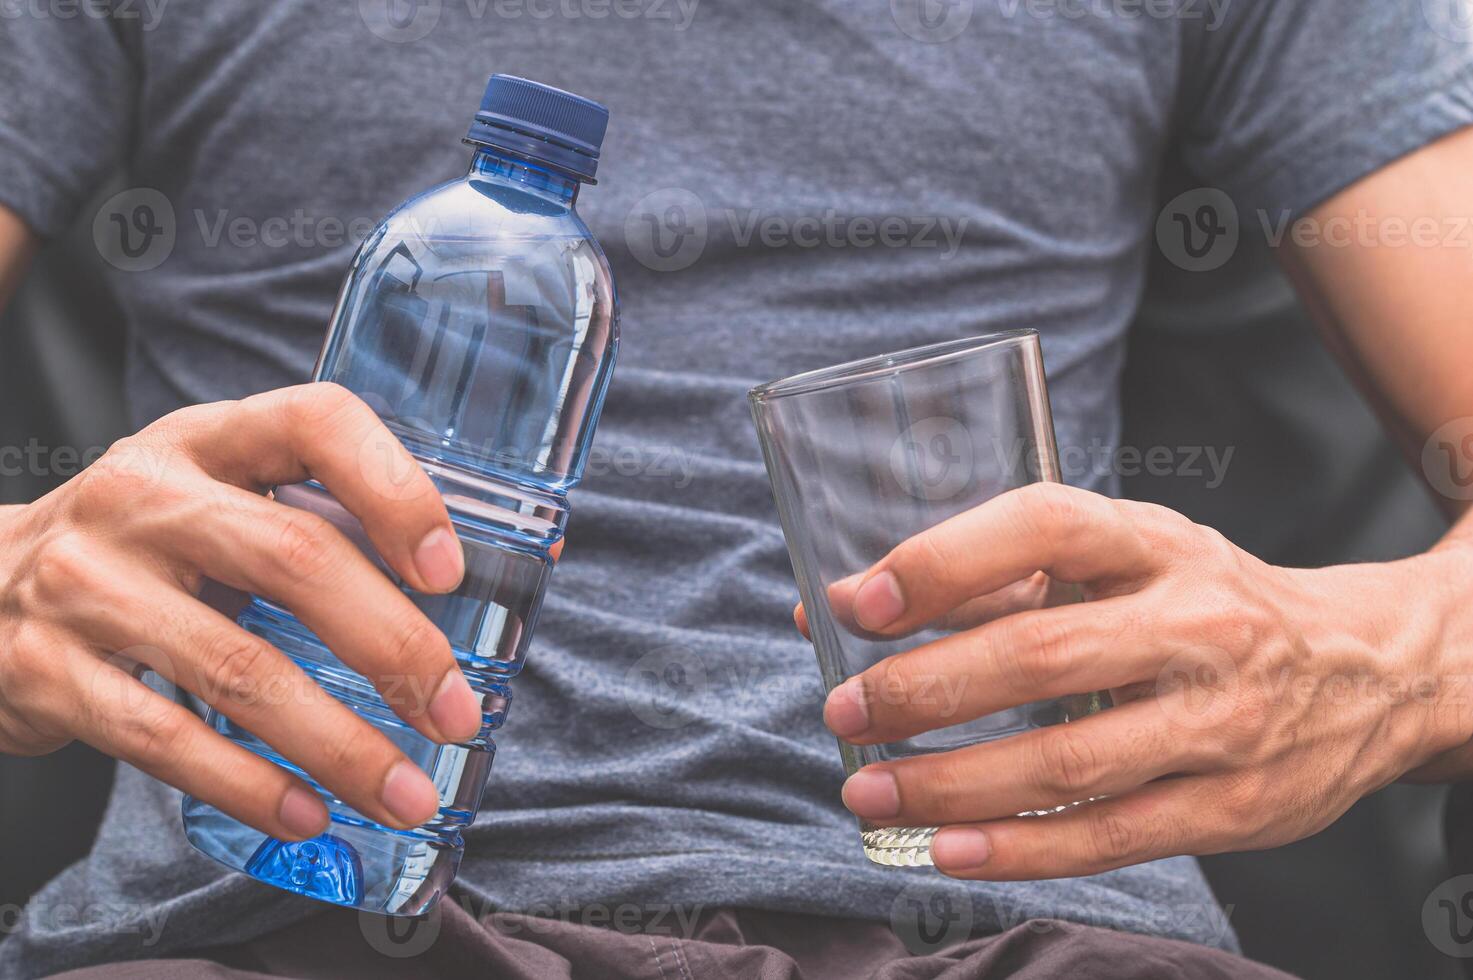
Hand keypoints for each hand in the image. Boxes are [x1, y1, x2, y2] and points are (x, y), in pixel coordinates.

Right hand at [0, 383, 483, 840]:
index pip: (316, 421)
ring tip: (406, 791)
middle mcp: (145, 495)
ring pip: (236, 668)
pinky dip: (248, 784)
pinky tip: (310, 813)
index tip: (452, 568)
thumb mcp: (224, 499)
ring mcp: (88, 582)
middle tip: (456, 712)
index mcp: (209, 440)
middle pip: (294, 559)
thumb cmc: (150, 546)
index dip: (396, 487)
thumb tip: (512, 566)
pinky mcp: (50, 670)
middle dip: (394, 645)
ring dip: (339, 744)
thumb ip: (333, 522)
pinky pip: (164, 738)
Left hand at [806, 483, 1472, 879]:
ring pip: (1066, 761)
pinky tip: (946, 849)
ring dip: (951, 784)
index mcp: (1157, 544)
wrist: (1370, 669)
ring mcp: (1222, 721)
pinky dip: (1018, 849)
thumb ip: (996, 580)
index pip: (1045, 527)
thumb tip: (850, 602)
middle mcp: (1196, 624)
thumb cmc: (1206, 604)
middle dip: (924, 689)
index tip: (860, 601)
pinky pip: (1110, 836)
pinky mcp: (1235, 806)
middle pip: (1042, 654)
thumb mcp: (1126, 561)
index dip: (945, 560)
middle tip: (844, 709)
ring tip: (868, 788)